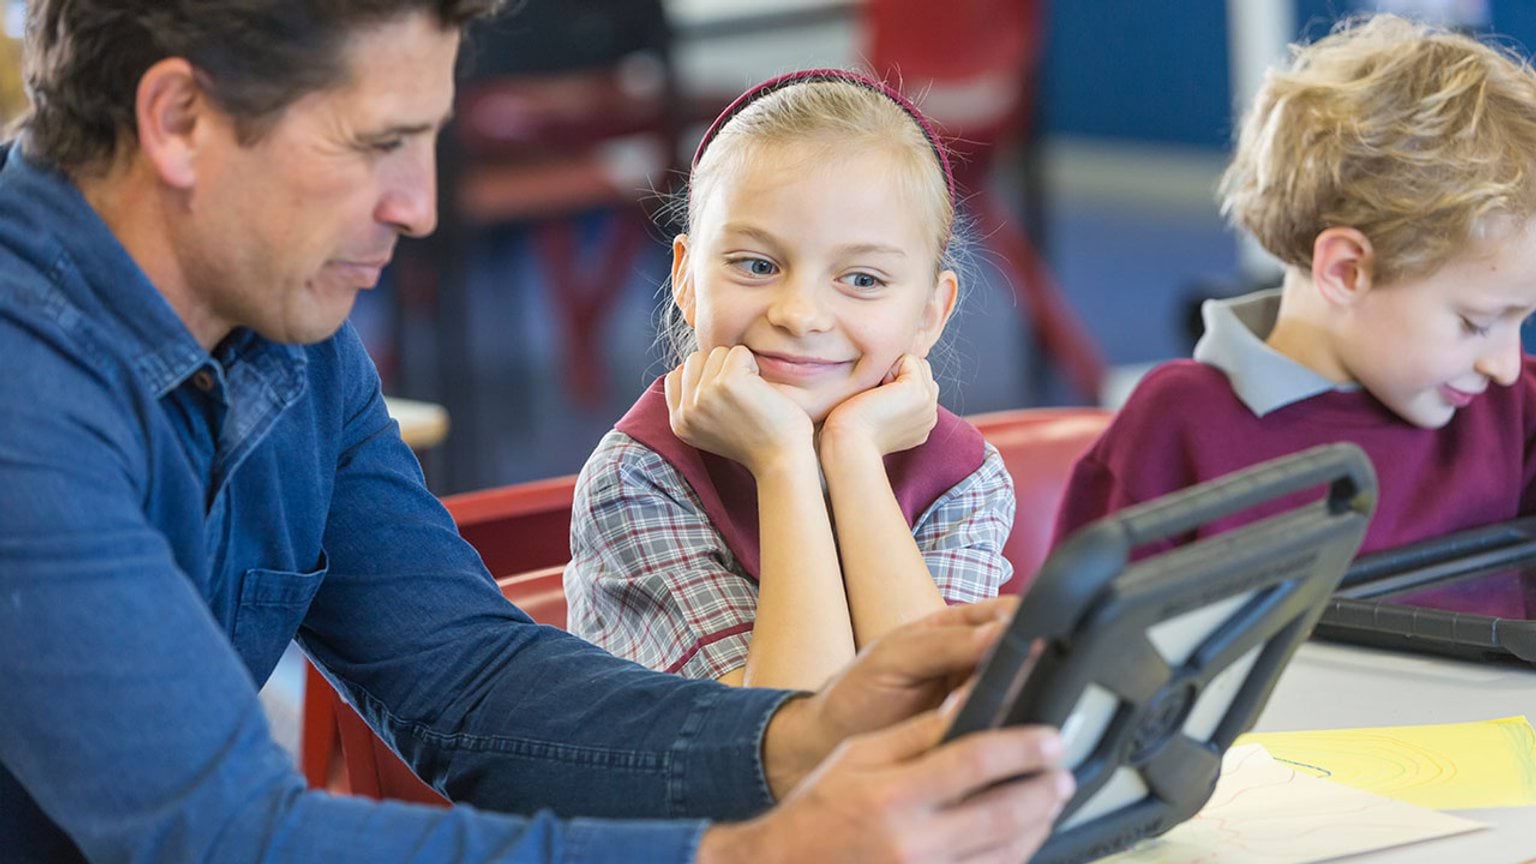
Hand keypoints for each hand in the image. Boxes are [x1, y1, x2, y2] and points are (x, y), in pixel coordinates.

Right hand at [665, 346, 814, 475]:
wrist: (782, 461)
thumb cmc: (757, 441)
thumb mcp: (711, 428)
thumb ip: (694, 402)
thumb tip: (687, 365)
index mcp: (679, 423)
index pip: (676, 376)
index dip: (704, 376)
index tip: (727, 396)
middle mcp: (686, 410)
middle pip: (696, 360)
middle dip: (721, 369)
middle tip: (742, 396)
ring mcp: (704, 395)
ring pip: (717, 353)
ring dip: (738, 366)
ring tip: (751, 394)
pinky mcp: (727, 382)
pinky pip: (739, 352)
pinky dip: (754, 365)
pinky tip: (761, 390)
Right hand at [697, 707, 1072, 863]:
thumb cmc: (820, 810)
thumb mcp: (859, 756)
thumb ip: (918, 733)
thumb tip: (969, 703)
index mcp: (894, 796)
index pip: (977, 762)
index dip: (1023, 748)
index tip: (1050, 739)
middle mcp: (914, 844)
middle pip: (1005, 814)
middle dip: (1043, 790)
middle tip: (1061, 773)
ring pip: (1008, 855)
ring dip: (1037, 825)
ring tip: (1048, 801)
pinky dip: (1013, 856)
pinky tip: (1020, 838)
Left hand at [760, 597, 1021, 797]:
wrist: (833, 745)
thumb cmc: (856, 692)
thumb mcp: (894, 658)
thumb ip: (943, 644)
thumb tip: (999, 632)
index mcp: (956, 627)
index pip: (1008, 613)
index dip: (1028, 622)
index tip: (1035, 638)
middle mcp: (974, 660)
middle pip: (1025, 653)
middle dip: (1031, 664)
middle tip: (1025, 678)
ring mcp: (978, 698)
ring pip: (1020, 691)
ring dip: (1022, 698)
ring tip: (1011, 706)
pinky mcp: (976, 734)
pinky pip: (1003, 727)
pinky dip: (1007, 728)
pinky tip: (1004, 732)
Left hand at [820, 355, 937, 457]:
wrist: (849, 444)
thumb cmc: (852, 431)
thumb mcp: (880, 415)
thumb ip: (895, 399)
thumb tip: (891, 379)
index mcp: (923, 423)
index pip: (920, 383)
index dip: (895, 382)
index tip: (876, 405)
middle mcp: (930, 414)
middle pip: (921, 370)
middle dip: (897, 374)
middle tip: (875, 399)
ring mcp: (928, 403)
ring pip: (916, 363)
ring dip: (892, 371)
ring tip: (877, 396)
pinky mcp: (918, 392)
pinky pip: (908, 359)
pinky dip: (888, 368)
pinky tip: (877, 392)